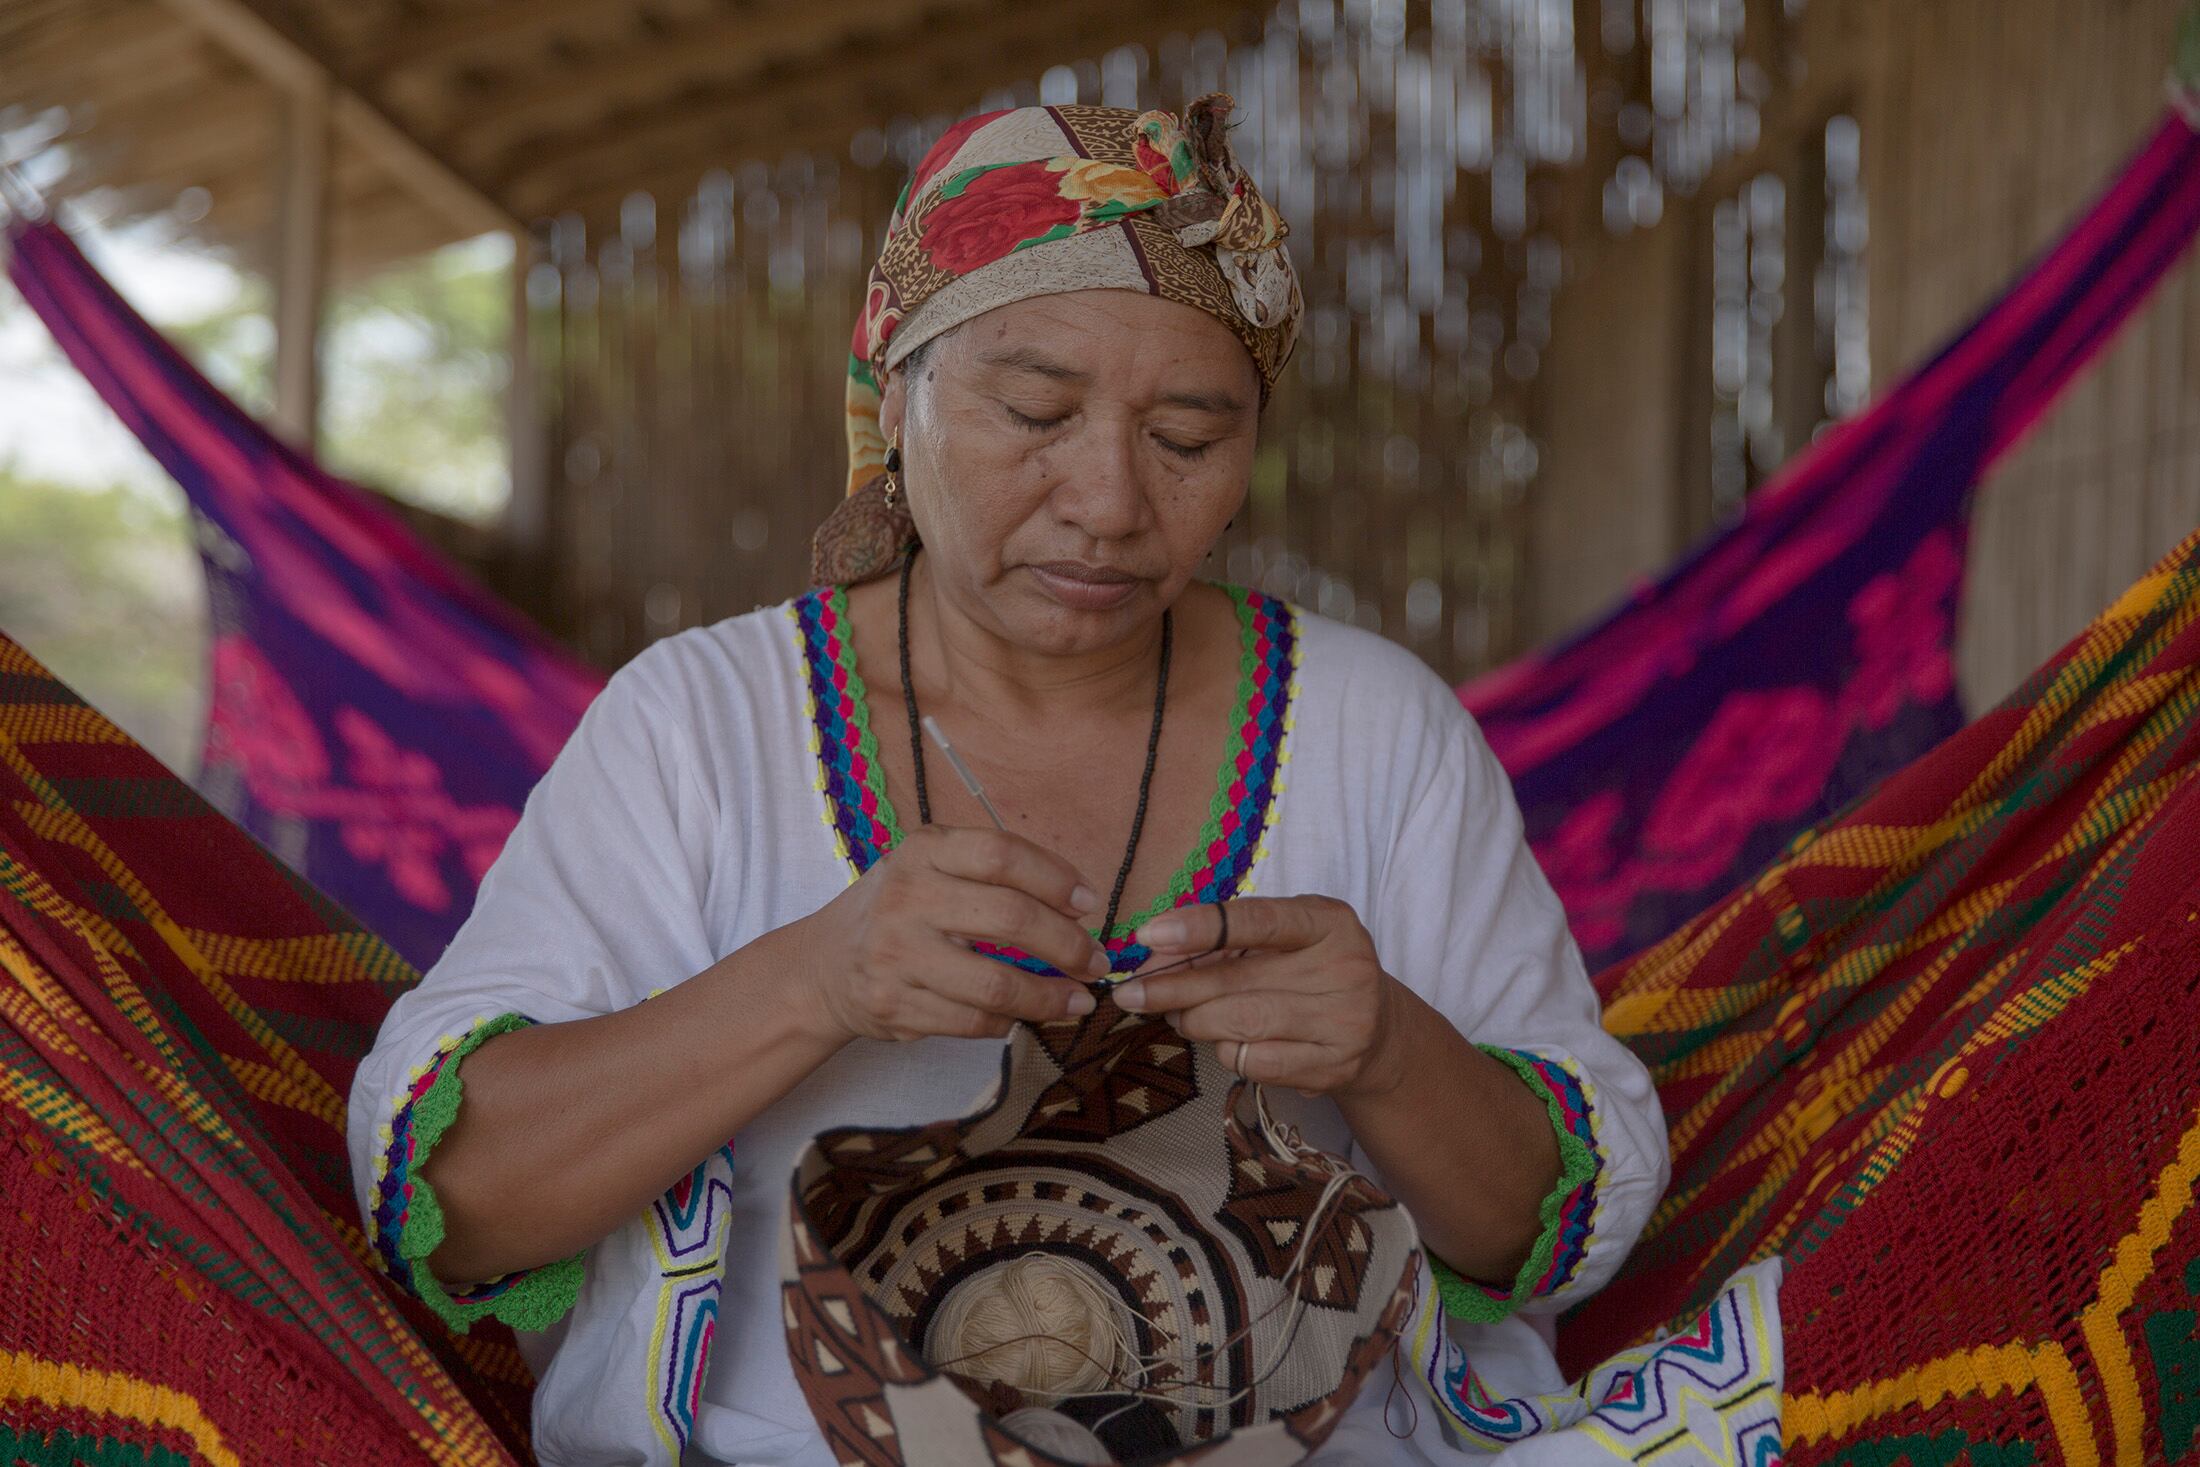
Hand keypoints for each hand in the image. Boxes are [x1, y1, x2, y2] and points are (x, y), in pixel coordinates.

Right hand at [788, 825, 1108, 1045]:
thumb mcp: (930, 868)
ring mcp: (895, 954)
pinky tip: (1023, 1016)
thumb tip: (1078, 906)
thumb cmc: (899, 911)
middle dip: (1067, 945)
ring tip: (1077, 1000)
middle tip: (1095, 962)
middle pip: (1010, 918)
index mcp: (923, 851)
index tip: (1089, 905)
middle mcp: (906, 897)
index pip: (1002, 854)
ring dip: (1049, 997)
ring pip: (995, 983)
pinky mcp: (893, 1005)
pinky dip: (1009, 1022)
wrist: (823, 966)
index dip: (1056, 879)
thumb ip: (990, 874)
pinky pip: (972, 1022)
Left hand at [1110, 897, 1405, 1097]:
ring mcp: (1343, 1021)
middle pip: (1238, 981)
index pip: (1255, 921)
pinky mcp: (1333, 1066)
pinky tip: (1223, 1040)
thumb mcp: (1282, 937)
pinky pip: (1253, 1062)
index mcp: (1329, 922)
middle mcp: (1345, 968)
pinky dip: (1224, 1050)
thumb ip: (1225, 939)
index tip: (1148, 935)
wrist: (1378, 1028)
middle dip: (1174, 987)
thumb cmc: (1312, 968)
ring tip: (1176, 1014)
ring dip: (1194, 1021)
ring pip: (1240, 1024)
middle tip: (1132, 993)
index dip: (1199, 928)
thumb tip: (1156, 952)